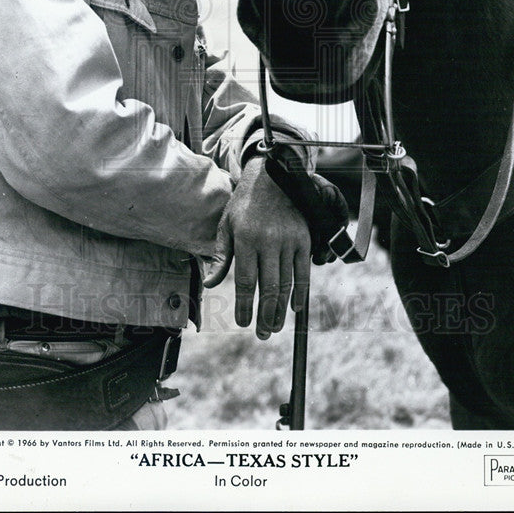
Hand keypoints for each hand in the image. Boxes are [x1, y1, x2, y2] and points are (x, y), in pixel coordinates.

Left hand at [203, 157, 310, 339]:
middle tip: (262, 334)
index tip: (243, 323)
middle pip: (268, 287)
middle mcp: (268, 241)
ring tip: (275, 327)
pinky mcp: (303, 239)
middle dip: (265, 315)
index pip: (246, 281)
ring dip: (281, 309)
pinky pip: (304, 271)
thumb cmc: (244, 205)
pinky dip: (301, 292)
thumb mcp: (226, 226)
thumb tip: (209, 284)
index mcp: (246, 239)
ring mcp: (288, 240)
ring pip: (287, 283)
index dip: (245, 305)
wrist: (272, 178)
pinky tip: (296, 308)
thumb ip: (220, 257)